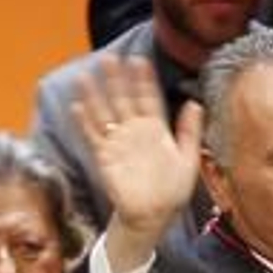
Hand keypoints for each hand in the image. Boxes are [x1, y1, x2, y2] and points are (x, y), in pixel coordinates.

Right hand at [72, 54, 202, 242]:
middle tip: (109, 57)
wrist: (154, 215)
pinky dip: (85, 123)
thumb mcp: (188, 159)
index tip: (140, 60)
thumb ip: (190, 131)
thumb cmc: (172, 189)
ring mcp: (118, 142)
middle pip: (123, 99)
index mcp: (156, 129)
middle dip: (117, 79)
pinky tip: (77, 106)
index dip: (144, 80)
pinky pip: (93, 136)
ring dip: (95, 95)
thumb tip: (195, 103)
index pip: (148, 98)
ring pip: (104, 113)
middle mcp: (135, 131)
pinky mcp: (105, 157)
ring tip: (86, 75)